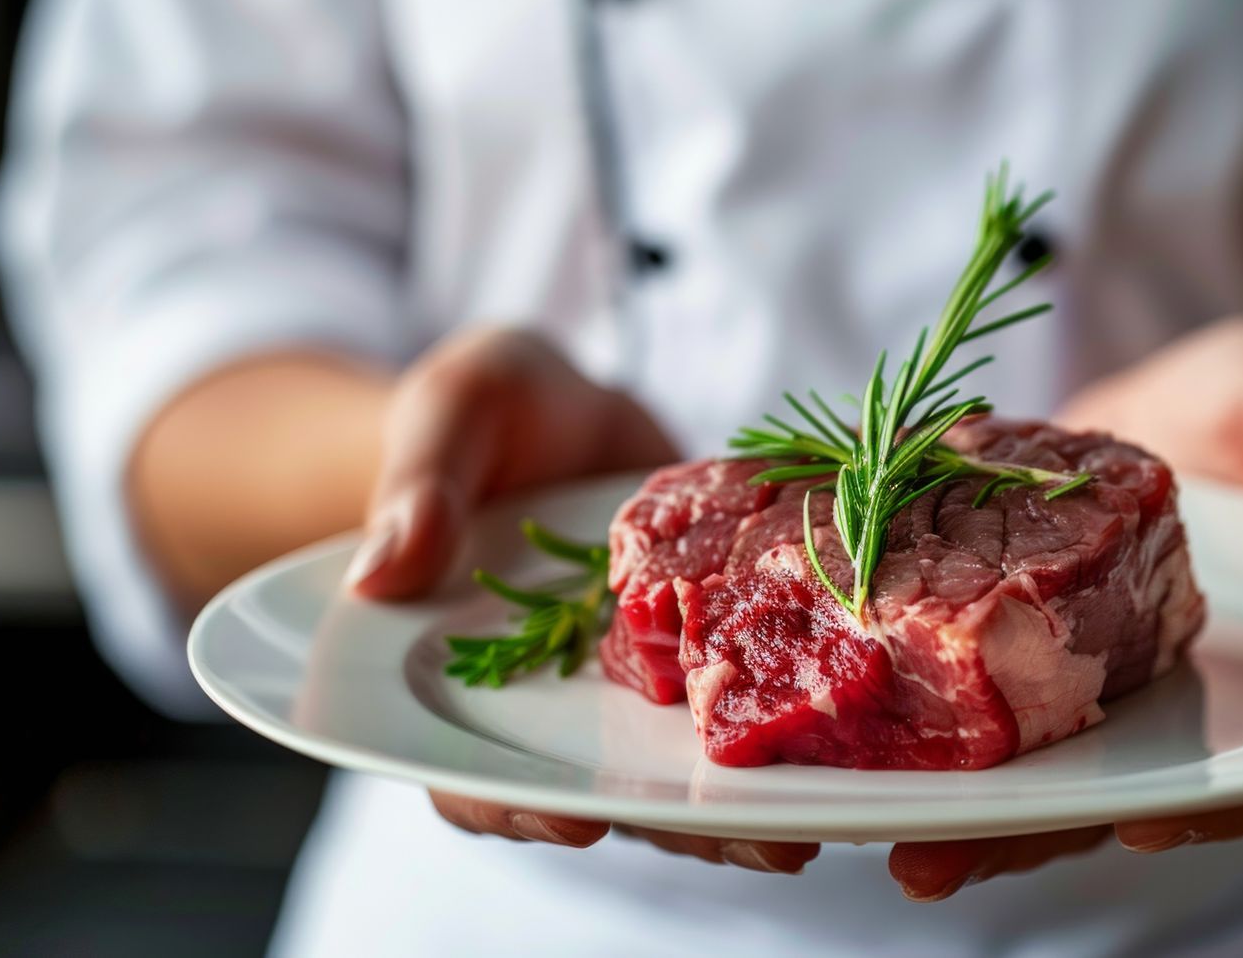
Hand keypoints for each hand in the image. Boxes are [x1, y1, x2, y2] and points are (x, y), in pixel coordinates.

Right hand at [343, 327, 813, 872]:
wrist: (567, 397)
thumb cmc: (484, 410)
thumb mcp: (450, 415)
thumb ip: (421, 490)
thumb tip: (382, 572)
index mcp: (476, 674)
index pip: (471, 774)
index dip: (515, 809)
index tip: (576, 819)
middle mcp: (564, 702)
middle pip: (610, 791)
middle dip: (685, 824)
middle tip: (763, 844)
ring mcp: (645, 681)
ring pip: (689, 764)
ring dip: (754, 798)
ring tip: (827, 817)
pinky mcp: (715, 639)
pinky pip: (754, 685)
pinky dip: (798, 711)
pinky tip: (860, 729)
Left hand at [905, 318, 1242, 895]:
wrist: (1179, 401)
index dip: (1210, 807)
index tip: (1152, 817)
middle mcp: (1156, 703)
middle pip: (1104, 794)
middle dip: (1021, 835)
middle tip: (939, 865)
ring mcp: (1073, 678)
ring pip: (1021, 767)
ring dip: (951, 807)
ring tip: (877, 833)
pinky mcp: (996, 632)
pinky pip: (954, 685)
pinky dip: (905, 715)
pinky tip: (838, 729)